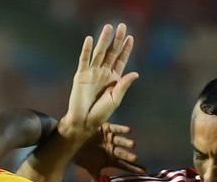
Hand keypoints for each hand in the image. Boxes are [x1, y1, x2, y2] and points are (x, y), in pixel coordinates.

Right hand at [60, 23, 139, 139]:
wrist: (84, 122)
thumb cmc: (100, 113)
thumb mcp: (115, 99)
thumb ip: (124, 85)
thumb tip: (136, 73)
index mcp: (113, 79)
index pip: (121, 60)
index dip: (125, 49)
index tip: (130, 37)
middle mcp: (103, 73)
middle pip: (111, 52)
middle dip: (116, 40)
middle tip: (122, 25)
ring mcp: (92, 73)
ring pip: (99, 53)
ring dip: (104, 40)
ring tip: (108, 27)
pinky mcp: (81, 75)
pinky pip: (84, 60)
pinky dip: (86, 50)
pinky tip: (89, 40)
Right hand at [74, 122, 145, 176]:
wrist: (71, 143)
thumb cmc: (82, 157)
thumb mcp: (90, 168)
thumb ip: (95, 177)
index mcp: (111, 159)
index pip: (124, 165)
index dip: (133, 168)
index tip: (144, 172)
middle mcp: (112, 149)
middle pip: (122, 154)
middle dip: (128, 156)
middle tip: (135, 159)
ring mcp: (110, 138)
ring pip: (120, 141)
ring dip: (126, 142)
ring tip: (133, 144)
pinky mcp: (106, 128)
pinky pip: (115, 128)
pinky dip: (121, 129)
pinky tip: (129, 130)